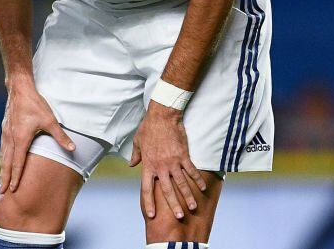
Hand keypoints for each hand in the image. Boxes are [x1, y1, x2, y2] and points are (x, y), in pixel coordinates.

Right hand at [0, 80, 74, 192]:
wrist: (19, 89)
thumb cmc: (35, 104)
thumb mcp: (50, 120)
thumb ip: (61, 136)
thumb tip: (73, 149)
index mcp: (21, 139)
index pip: (18, 163)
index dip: (16, 177)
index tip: (12, 189)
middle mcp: (11, 138)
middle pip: (7, 163)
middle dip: (4, 178)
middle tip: (1, 192)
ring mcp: (6, 133)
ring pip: (3, 156)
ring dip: (2, 169)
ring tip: (1, 181)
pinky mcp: (5, 128)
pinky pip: (3, 148)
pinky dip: (3, 158)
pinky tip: (4, 161)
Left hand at [130, 102, 206, 218]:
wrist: (162, 116)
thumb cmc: (148, 128)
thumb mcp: (138, 142)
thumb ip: (136, 155)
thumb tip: (131, 164)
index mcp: (148, 165)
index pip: (146, 188)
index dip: (148, 202)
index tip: (151, 214)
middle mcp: (160, 166)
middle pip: (166, 190)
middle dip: (173, 205)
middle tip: (179, 217)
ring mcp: (172, 162)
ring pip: (181, 183)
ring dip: (187, 196)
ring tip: (193, 208)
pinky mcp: (183, 155)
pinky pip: (191, 171)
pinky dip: (197, 180)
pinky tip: (203, 189)